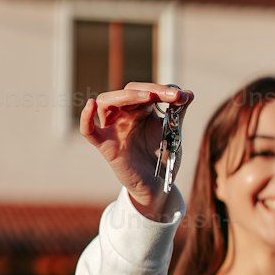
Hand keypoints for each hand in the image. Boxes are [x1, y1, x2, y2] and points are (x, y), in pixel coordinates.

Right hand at [79, 82, 194, 217]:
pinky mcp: (106, 146)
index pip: (145, 90)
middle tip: (171, 96)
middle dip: (150, 90)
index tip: (182, 96)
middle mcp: (124, 115)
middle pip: (127, 91)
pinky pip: (89, 131)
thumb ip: (178, 112)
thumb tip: (188, 92)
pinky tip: (90, 105)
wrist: (159, 184)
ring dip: (126, 96)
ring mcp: (113, 129)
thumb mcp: (173, 131)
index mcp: (140, 110)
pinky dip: (86, 118)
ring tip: (147, 98)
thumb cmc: (162, 157)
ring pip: (105, 102)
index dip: (162, 90)